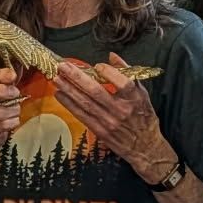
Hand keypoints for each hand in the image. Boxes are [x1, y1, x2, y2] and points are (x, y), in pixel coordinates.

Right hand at [0, 67, 19, 149]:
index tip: (13, 76)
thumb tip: (14, 73)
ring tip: (16, 109)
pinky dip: (13, 121)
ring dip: (13, 110)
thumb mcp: (0, 86)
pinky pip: (2, 124)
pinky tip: (13, 119)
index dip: (0, 75)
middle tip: (16, 93)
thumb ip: (6, 78)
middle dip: (1, 91)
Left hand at [53, 54, 167, 177]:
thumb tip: (112, 56)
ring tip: (57, 78)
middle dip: (77, 78)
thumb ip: (128, 73)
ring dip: (69, 90)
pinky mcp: (100, 131)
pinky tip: (60, 95)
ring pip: (86, 103)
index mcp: (135, 99)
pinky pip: (82, 116)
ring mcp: (109, 122)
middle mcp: (121, 110)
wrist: (145, 146)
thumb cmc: (143, 117)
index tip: (97, 65)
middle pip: (96, 92)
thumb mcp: (142, 93)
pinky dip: (70, 104)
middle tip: (63, 66)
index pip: (123, 83)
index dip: (109, 72)